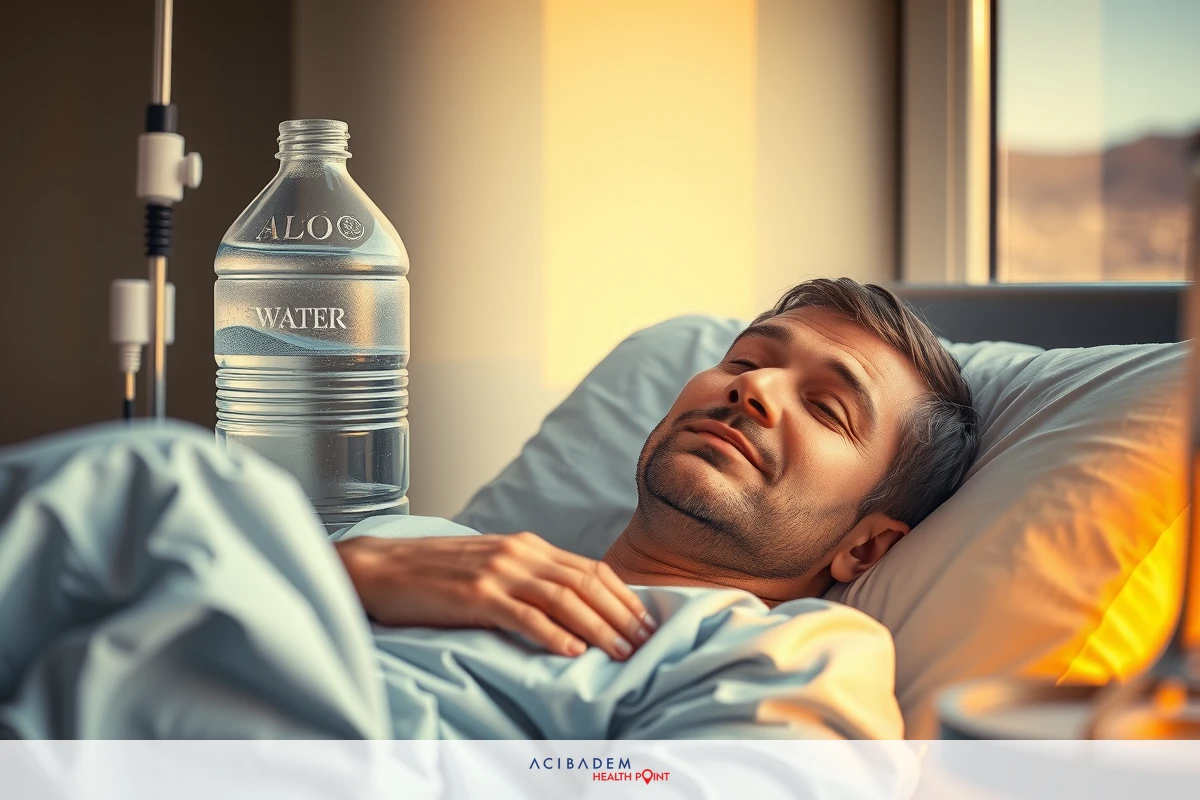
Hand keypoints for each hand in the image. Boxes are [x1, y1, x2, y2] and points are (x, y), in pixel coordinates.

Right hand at [334, 532, 656, 660]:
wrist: (380, 567)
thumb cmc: (434, 573)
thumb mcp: (491, 566)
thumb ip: (528, 577)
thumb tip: (568, 604)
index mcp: (526, 545)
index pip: (589, 568)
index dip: (623, 595)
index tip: (645, 621)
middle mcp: (518, 553)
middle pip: (585, 583)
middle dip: (621, 614)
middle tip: (645, 642)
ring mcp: (497, 572)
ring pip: (563, 599)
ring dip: (598, 627)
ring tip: (621, 652)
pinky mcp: (474, 595)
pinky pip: (523, 615)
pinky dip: (553, 633)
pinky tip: (573, 651)